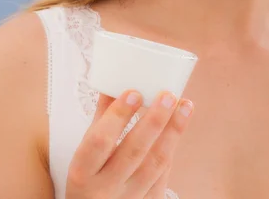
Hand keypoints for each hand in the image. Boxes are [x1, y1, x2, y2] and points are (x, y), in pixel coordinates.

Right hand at [66, 89, 193, 198]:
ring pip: (155, 165)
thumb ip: (101, 119)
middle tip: (168, 94)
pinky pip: (163, 178)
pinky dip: (171, 150)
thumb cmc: (87, 180)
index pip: (100, 141)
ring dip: (173, 132)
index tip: (134, 92)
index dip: (117, 116)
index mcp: (83, 172)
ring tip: (185, 105)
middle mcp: (104, 190)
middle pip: (133, 152)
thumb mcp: (85, 152)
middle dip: (153, 120)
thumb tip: (114, 81)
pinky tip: (178, 128)